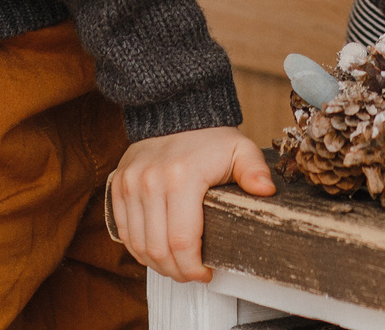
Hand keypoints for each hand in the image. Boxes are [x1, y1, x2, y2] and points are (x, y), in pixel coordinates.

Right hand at [106, 125, 274, 282]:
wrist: (175, 111)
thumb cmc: (210, 137)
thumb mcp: (240, 149)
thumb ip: (254, 171)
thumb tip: (267, 192)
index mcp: (182, 177)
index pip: (183, 241)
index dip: (193, 267)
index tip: (206, 273)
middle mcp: (150, 181)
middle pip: (158, 249)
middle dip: (177, 271)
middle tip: (192, 274)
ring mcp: (130, 183)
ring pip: (138, 245)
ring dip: (156, 264)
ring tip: (176, 266)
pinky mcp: (118, 185)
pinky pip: (123, 231)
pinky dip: (137, 249)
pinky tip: (155, 252)